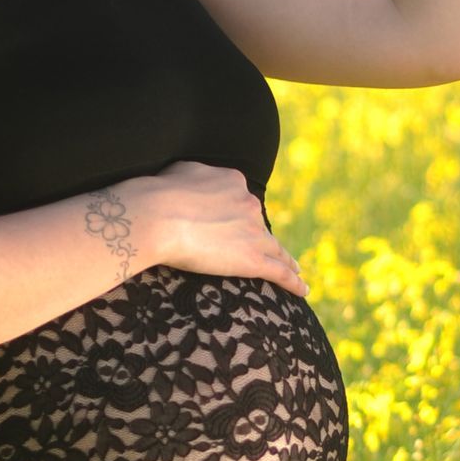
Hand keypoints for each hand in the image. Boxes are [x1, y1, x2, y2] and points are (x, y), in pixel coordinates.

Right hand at [127, 162, 309, 299]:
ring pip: (276, 249)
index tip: (234, 224)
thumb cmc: (158, 194)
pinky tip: (303, 289)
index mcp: (232, 181)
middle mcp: (248, 203)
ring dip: (286, 259)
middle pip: (258, 224)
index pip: (240, 200)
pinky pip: (279, 272)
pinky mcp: (252, 259)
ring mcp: (253, 232)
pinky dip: (293, 282)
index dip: (238, 213)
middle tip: (257, 250)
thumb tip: (191, 182)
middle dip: (258, 237)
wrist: (157, 216)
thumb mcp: (179, 171)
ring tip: (295, 269)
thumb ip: (195, 176)